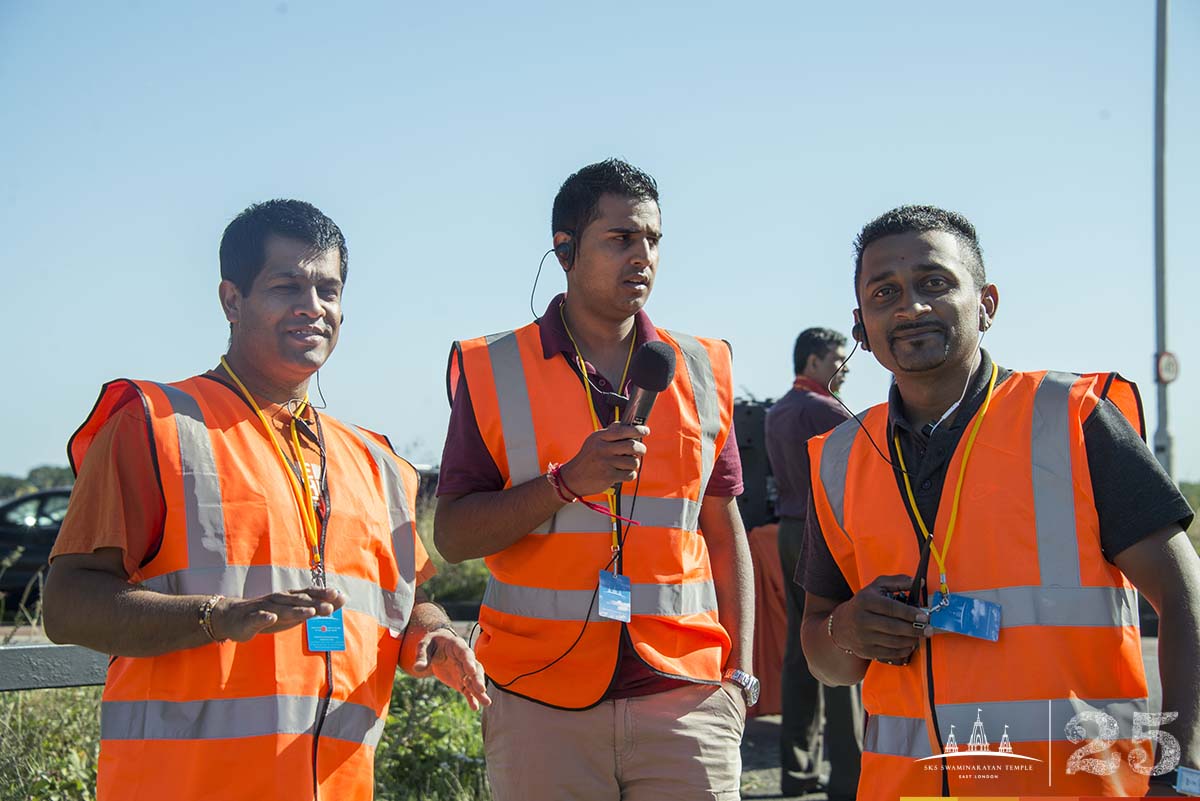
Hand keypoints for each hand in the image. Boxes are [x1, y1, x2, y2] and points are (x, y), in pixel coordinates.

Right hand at [211, 587, 344, 642]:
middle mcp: (279, 599)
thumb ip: (319, 605)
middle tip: (330, 607)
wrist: (235, 618)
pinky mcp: (251, 619)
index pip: (309, 593)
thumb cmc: (271, 614)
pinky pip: (259, 617)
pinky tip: (272, 618)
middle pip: (299, 600)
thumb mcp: (297, 612)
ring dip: (296, 609)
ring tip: (310, 612)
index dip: (323, 594)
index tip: (339, 595)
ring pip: (282, 608)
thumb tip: (343, 598)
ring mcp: (265, 608)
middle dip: (315, 602)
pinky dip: (265, 617)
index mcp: (290, 597)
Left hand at [411, 627, 491, 710]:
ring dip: (479, 691)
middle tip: (481, 689)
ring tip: (486, 703)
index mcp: (457, 646)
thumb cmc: (432, 643)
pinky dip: (471, 698)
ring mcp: (464, 671)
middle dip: (478, 679)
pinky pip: (468, 690)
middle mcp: (465, 659)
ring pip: (474, 681)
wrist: (437, 647)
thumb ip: (422, 656)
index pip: (465, 654)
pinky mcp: (461, 681)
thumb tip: (417, 668)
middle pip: (474, 669)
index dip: (469, 662)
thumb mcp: (424, 645)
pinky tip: (475, 708)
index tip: (472, 672)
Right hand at [560, 422, 649, 496]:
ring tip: (625, 464)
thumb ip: (609, 433)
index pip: (622, 430)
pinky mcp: (609, 476)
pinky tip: (622, 473)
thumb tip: (626, 425)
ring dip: (633, 464)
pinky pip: (630, 474)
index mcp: (599, 437)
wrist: (573, 478)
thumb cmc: (587, 459)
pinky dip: (629, 474)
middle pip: (632, 446)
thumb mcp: (594, 441)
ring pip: (633, 461)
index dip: (637, 429)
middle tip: (640, 450)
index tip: (645, 430)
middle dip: (641, 449)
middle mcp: (602, 449)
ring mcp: (606, 463)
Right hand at [832, 575, 928, 663]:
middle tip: (928, 630)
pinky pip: (890, 653)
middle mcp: (862, 619)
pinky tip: (910, 645)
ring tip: (920, 636)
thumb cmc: (864, 603)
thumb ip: (897, 582)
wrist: (842, 625)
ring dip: (911, 640)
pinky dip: (903, 650)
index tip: (925, 616)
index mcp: (865, 601)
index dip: (910, 613)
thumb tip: (918, 581)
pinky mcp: (866, 651)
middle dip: (915, 629)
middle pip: (894, 627)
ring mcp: (863, 637)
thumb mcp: (876, 587)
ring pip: (893, 642)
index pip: (891, 608)